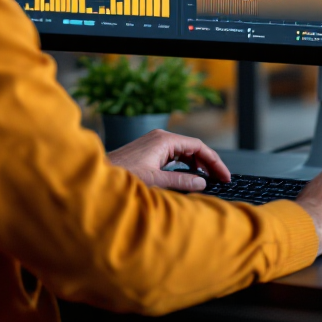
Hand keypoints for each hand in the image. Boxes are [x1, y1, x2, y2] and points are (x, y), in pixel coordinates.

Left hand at [107, 128, 230, 191]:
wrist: (97, 177)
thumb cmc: (120, 177)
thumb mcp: (155, 181)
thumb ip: (181, 181)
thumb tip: (202, 182)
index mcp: (164, 140)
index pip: (198, 147)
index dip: (214, 162)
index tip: (224, 175)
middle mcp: (160, 138)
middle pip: (192, 148)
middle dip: (208, 163)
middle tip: (221, 179)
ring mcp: (153, 144)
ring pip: (183, 152)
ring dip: (197, 165)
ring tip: (208, 180)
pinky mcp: (148, 152)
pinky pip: (173, 156)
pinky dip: (184, 165)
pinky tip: (189, 176)